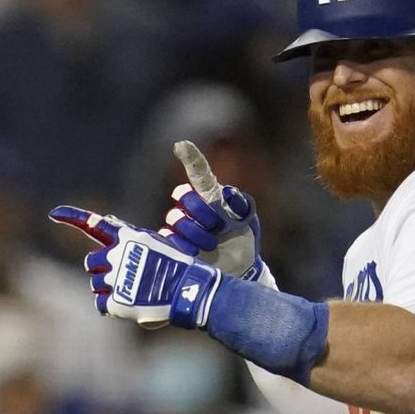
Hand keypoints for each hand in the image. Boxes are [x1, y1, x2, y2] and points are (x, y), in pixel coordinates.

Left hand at [48, 205, 220, 329]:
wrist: (189, 290)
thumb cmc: (178, 266)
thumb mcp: (158, 243)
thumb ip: (133, 241)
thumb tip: (114, 231)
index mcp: (126, 238)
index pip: (94, 224)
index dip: (72, 217)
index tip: (54, 213)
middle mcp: (115, 256)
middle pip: (91, 262)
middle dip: (101, 268)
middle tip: (118, 276)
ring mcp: (114, 279)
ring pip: (95, 283)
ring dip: (106, 287)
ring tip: (129, 291)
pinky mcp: (115, 301)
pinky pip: (101, 303)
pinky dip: (110, 305)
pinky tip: (127, 304)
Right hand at [160, 141, 263, 279]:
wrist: (240, 267)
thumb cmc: (243, 238)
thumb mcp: (247, 218)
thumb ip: (238, 203)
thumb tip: (224, 192)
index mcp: (210, 195)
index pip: (198, 173)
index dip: (191, 159)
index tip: (182, 146)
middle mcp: (192, 207)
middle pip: (183, 194)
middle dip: (200, 209)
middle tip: (217, 225)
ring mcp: (182, 225)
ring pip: (175, 218)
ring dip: (196, 232)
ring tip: (212, 244)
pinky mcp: (174, 245)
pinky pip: (168, 237)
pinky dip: (182, 245)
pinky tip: (195, 252)